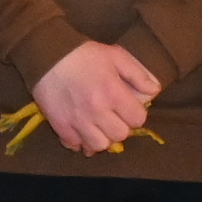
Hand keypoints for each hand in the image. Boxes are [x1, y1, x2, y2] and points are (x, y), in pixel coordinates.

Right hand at [29, 41, 163, 158]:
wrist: (46, 55)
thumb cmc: (84, 55)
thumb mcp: (116, 56)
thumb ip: (138, 74)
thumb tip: (154, 91)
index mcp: (113, 92)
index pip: (138, 119)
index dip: (136, 114)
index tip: (128, 107)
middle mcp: (97, 110)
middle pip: (120, 135)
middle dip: (121, 127)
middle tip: (113, 117)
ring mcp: (77, 120)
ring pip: (99, 146)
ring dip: (102, 138)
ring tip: (99, 127)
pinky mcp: (60, 126)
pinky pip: (75, 146)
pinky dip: (81, 142)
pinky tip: (82, 131)